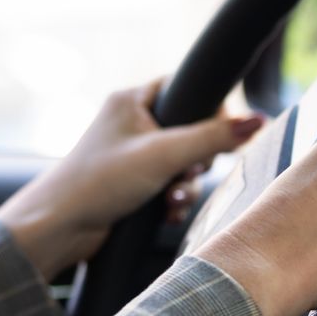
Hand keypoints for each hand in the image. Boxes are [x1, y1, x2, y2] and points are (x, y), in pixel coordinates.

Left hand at [0, 80, 265, 279]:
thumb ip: (214, 137)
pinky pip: (169, 185)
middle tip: (187, 172)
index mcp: (131, 100)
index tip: (220, 135)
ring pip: (182, 164)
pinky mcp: (131, 183)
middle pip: (190, 131)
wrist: (59, 228)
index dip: (210, 111)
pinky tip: (166, 214)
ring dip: (185, 186)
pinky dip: (173, 201)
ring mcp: (131, 155)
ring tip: (173, 201)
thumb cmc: (99, 182)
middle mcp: (130, 123)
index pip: (186, 87)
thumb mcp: (165, 156)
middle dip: (196, 161)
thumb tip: (258, 120)